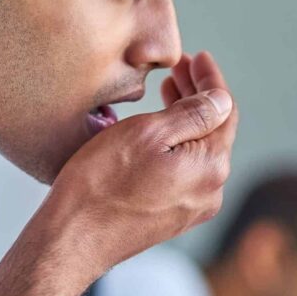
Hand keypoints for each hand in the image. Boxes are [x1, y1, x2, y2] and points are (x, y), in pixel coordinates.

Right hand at [42, 51, 238, 281]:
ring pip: (199, 149)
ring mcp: (192, 206)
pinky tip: (160, 128)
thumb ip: (193, 114)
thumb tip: (222, 100)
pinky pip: (186, 169)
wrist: (72, 238)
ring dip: (187, 117)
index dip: (212, 80)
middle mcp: (210, 190)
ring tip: (169, 90)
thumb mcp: (148, 132)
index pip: (224, 110)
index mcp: (210, 166)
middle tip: (180, 68)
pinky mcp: (172, 216)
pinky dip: (177, 142)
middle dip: (199, 95)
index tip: (198, 57)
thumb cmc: (102, 182)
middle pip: (214, 130)